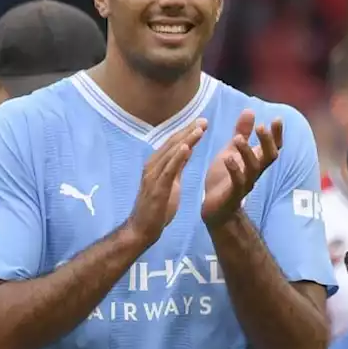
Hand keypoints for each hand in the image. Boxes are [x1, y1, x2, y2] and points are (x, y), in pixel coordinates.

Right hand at [126, 120, 206, 242]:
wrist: (142, 228)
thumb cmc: (157, 207)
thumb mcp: (171, 182)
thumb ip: (178, 166)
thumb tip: (187, 149)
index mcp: (156, 164)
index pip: (173, 143)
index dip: (187, 131)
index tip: (202, 122)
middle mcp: (152, 165)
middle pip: (172, 144)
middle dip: (189, 131)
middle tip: (204, 120)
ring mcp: (153, 176)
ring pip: (171, 153)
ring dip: (186, 140)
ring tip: (199, 129)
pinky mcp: (157, 188)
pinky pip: (168, 170)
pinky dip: (177, 157)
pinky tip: (187, 148)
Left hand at [202, 111, 283, 226]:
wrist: (215, 208)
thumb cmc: (225, 179)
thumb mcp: (231, 151)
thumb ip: (241, 133)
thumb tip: (250, 110)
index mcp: (256, 161)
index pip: (273, 147)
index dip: (277, 134)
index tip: (277, 118)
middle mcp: (255, 172)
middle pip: (269, 157)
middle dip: (267, 142)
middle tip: (261, 127)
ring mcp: (245, 184)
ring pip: (253, 168)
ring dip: (247, 153)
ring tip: (238, 139)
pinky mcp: (233, 194)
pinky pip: (238, 182)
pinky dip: (235, 170)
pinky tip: (229, 158)